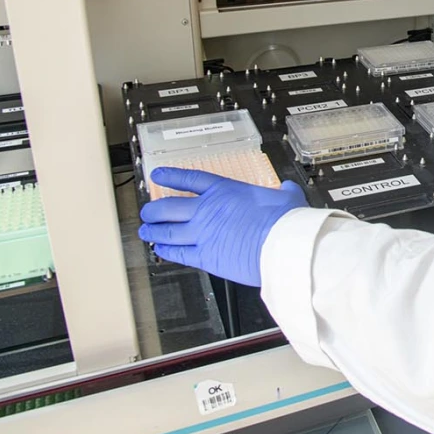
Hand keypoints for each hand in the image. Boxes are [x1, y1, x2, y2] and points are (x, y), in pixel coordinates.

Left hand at [138, 167, 307, 286]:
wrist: (281, 244)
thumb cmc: (284, 220)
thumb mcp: (286, 197)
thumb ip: (283, 192)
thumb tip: (288, 189)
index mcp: (226, 191)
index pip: (191, 180)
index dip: (172, 177)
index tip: (158, 176)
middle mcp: (208, 210)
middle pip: (169, 207)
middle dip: (154, 210)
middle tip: (148, 212)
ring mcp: (203, 234)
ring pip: (167, 231)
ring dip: (153, 231)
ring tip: (145, 232)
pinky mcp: (204, 257)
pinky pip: (177, 253)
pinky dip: (165, 251)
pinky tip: (160, 251)